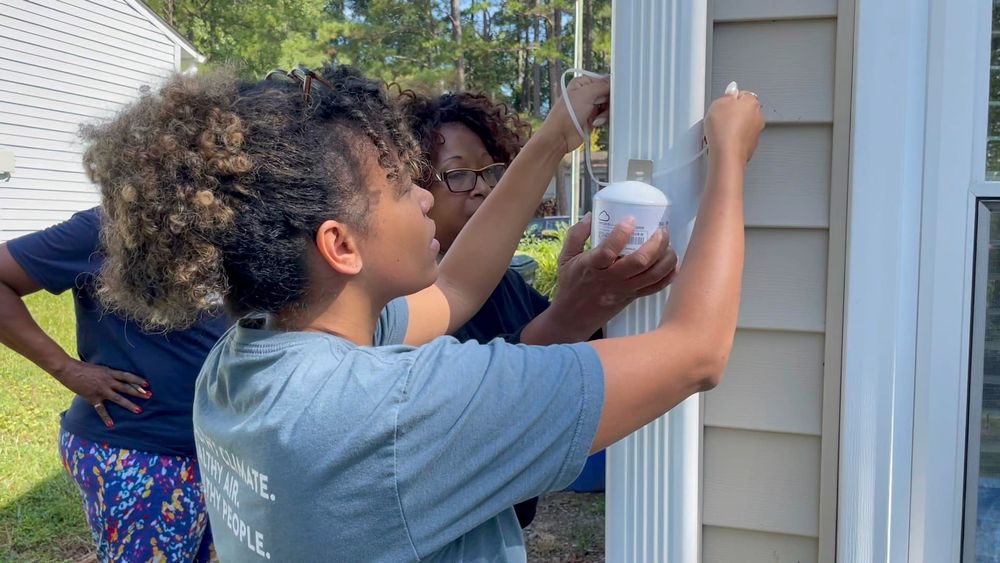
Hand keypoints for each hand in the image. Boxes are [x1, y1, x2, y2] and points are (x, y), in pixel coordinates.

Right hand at [52, 359, 149, 427]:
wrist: (69, 370)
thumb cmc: (83, 368)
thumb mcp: (100, 368)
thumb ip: (108, 373)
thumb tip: (116, 377)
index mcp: (110, 372)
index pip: (127, 376)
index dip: (138, 380)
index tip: (147, 384)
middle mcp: (108, 381)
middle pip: (126, 387)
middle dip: (139, 392)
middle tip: (150, 396)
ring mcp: (101, 390)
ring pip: (118, 398)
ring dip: (129, 404)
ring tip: (139, 410)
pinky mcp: (93, 397)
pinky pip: (101, 409)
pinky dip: (106, 417)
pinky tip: (111, 425)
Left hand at [539, 75, 610, 154]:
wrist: (561, 136)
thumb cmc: (565, 115)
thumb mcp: (585, 94)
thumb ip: (601, 85)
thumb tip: (612, 82)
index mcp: (582, 84)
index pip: (602, 80)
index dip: (609, 87)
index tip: (612, 93)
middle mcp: (585, 94)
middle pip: (607, 94)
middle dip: (607, 102)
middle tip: (602, 106)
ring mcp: (589, 107)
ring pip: (608, 106)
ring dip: (605, 112)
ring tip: (597, 118)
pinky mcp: (592, 118)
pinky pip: (605, 116)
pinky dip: (603, 119)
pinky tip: (595, 122)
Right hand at [548, 214, 678, 333]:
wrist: (573, 317)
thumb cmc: (570, 284)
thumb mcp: (565, 257)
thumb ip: (576, 234)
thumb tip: (592, 216)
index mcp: (591, 267)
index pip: (608, 251)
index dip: (621, 234)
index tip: (630, 220)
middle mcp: (610, 279)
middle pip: (639, 262)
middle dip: (656, 243)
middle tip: (660, 230)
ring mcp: (624, 290)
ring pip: (652, 274)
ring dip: (666, 258)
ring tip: (668, 244)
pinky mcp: (632, 297)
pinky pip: (656, 288)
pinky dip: (668, 276)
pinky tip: (673, 263)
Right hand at [704, 89, 764, 162]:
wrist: (727, 154)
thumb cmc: (725, 129)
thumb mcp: (719, 103)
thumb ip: (727, 95)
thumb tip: (731, 91)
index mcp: (752, 102)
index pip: (742, 95)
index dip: (729, 99)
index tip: (722, 104)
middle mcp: (758, 117)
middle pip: (743, 111)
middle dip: (732, 114)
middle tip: (719, 118)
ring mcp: (755, 133)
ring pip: (742, 126)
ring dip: (732, 127)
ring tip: (720, 131)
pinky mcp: (750, 146)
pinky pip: (740, 138)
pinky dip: (733, 139)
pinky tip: (723, 141)